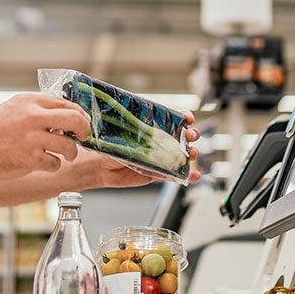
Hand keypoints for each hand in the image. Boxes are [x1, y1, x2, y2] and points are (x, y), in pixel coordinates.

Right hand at [0, 93, 91, 179]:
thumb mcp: (12, 110)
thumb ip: (35, 110)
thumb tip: (63, 115)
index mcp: (28, 101)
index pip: (65, 102)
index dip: (79, 114)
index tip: (82, 123)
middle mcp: (32, 116)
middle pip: (75, 119)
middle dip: (85, 130)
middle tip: (84, 137)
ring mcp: (32, 138)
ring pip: (68, 145)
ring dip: (71, 152)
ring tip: (65, 155)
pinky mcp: (30, 159)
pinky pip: (55, 163)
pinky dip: (53, 165)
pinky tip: (44, 164)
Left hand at [74, 110, 204, 189]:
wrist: (101, 167)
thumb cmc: (108, 145)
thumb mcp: (120, 132)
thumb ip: (131, 129)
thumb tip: (138, 125)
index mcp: (151, 127)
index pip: (172, 119)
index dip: (183, 117)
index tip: (188, 118)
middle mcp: (158, 141)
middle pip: (182, 136)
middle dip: (191, 134)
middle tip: (190, 136)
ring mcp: (160, 157)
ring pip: (182, 155)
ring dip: (191, 153)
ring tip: (191, 154)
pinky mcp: (158, 173)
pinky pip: (174, 174)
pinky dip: (187, 176)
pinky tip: (194, 175)